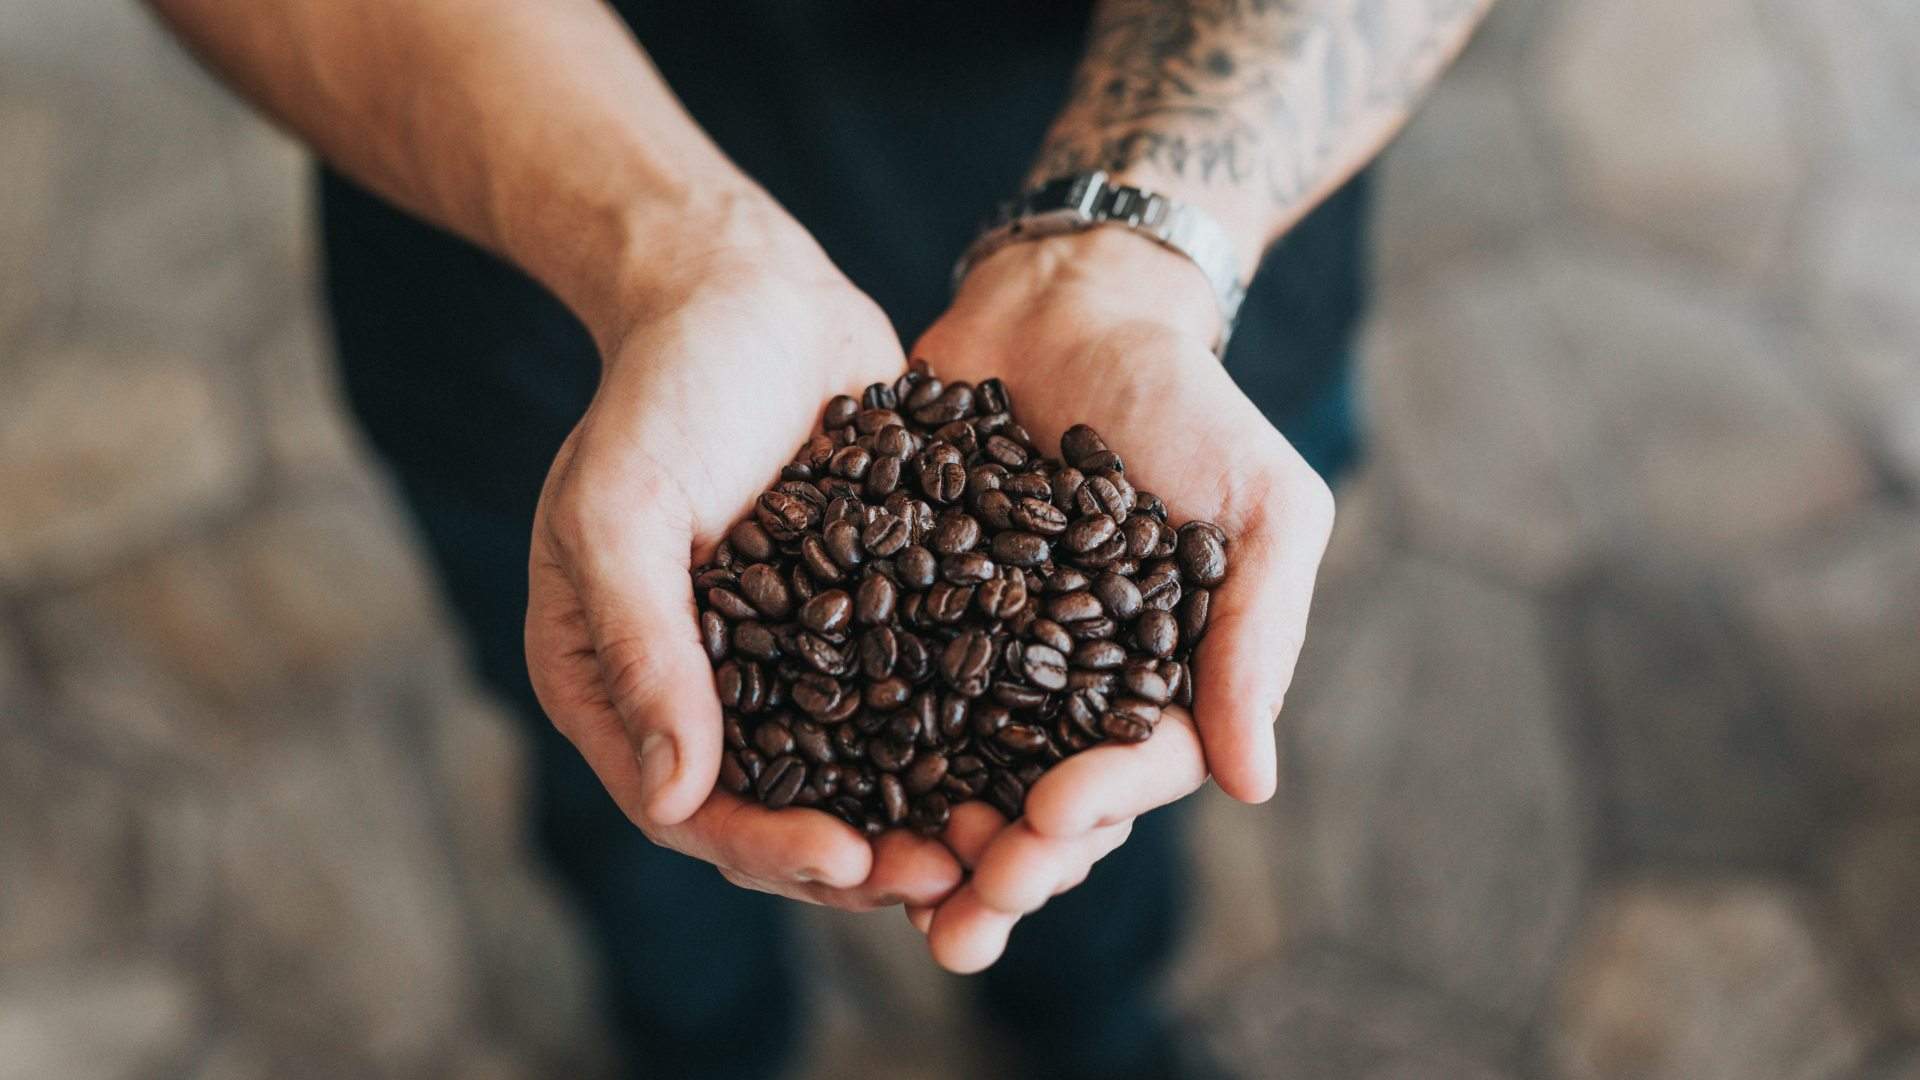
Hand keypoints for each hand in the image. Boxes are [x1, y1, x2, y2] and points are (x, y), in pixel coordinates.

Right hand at [525, 242, 961, 909]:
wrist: (742, 293)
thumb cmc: (658, 392)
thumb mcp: (621, 511)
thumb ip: (641, 647)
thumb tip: (676, 797)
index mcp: (624, 689)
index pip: (694, 808)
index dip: (768, 847)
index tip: (847, 863)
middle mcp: (711, 695)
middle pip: (790, 812)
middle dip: (870, 858)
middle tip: (957, 881)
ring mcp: (797, 662)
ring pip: (866, 774)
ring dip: (934, 817)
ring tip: (1011, 843)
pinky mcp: (873, 621)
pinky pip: (920, 698)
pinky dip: (972, 738)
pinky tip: (1041, 757)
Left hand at [903, 228, 1335, 968]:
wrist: (1071, 306)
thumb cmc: (1189, 401)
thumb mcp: (1263, 504)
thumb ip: (1259, 634)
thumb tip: (1253, 785)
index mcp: (1159, 680)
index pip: (1134, 771)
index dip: (1095, 809)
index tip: (1048, 822)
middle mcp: (1069, 687)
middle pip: (1039, 801)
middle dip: (1004, 867)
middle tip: (959, 917)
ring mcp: (985, 656)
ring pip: (957, 771)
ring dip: (925, 840)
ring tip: (886, 890)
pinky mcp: (909, 614)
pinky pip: (881, 691)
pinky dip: (854, 746)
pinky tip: (815, 788)